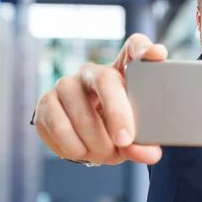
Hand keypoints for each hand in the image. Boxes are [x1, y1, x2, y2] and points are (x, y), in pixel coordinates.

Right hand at [33, 33, 167, 165]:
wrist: (84, 139)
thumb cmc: (116, 129)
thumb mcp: (133, 135)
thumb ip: (143, 143)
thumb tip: (151, 155)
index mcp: (121, 71)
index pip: (133, 47)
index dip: (144, 49)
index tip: (157, 55)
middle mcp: (92, 71)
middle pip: (105, 80)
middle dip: (116, 114)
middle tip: (125, 141)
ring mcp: (65, 84)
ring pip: (79, 111)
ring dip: (94, 141)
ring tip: (104, 154)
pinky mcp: (45, 103)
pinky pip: (58, 127)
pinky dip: (72, 147)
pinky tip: (82, 151)